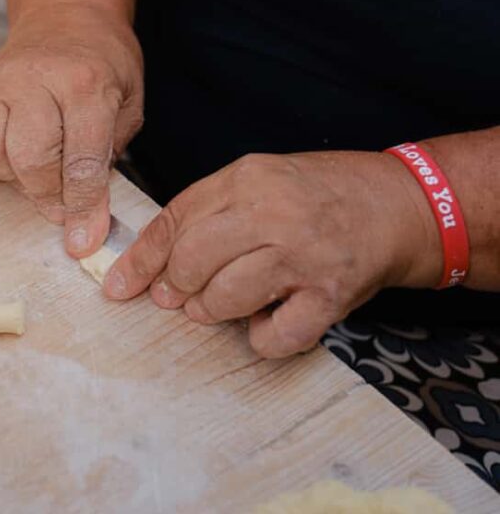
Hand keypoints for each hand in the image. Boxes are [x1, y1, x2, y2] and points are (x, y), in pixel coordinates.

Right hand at [0, 2, 142, 257]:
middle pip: (30, 159)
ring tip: (38, 172)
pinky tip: (12, 160)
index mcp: (85, 83)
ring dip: (14, 179)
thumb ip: (109, 155)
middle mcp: (36, 81)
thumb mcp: (128, 102)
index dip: (83, 206)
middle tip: (63, 205)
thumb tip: (89, 216)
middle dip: (48, 196)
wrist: (65, 17)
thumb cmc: (101, 63)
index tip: (83, 238)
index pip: (81, 159)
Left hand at [104, 151, 442, 357]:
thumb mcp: (258, 181)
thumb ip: (206, 212)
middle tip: (179, 296)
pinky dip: (262, 338)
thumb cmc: (318, 195)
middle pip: (191, 262)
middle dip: (176, 288)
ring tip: (224, 303)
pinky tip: (269, 319)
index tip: (119, 286)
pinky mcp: (329, 294)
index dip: (140, 261)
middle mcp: (273, 213)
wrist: (398, 203)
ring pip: (222, 300)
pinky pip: (273, 336)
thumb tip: (152, 264)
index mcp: (248, 178)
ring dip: (212, 311)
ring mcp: (302, 255)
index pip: (174, 221)